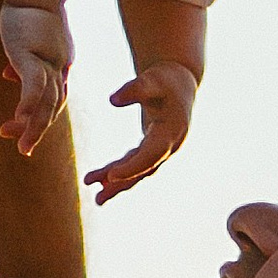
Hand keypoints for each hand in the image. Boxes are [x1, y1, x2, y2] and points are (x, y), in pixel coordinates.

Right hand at [0, 1, 72, 154]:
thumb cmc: (28, 7)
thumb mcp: (26, 37)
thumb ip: (23, 58)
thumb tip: (9, 74)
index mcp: (60, 62)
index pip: (53, 97)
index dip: (39, 116)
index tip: (20, 127)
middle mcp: (60, 65)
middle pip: (52, 104)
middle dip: (37, 129)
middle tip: (23, 150)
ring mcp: (48, 60)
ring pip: (46, 100)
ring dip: (34, 126)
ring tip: (22, 145)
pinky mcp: (31, 54)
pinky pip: (34, 85)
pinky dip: (28, 104)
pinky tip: (20, 118)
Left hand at [85, 59, 198, 204]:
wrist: (180, 80)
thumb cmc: (165, 78)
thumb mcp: (152, 80)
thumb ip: (134, 89)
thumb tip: (112, 100)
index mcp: (172, 132)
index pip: (151, 155)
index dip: (132, 167)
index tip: (111, 176)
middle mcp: (169, 145)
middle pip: (144, 169)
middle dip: (121, 184)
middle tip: (98, 198)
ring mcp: (162, 148)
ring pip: (138, 171)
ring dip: (117, 184)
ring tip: (97, 199)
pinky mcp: (152, 146)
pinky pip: (135, 163)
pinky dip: (119, 172)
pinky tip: (100, 180)